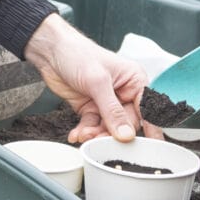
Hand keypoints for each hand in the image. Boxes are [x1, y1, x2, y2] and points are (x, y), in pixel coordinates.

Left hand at [23, 13, 145, 142]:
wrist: (50, 51)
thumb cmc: (77, 53)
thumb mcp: (97, 82)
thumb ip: (112, 110)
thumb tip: (126, 134)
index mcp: (134, 80)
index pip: (147, 109)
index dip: (150, 129)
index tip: (149, 148)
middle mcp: (123, 92)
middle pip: (127, 124)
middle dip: (113, 134)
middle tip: (102, 141)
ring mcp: (106, 102)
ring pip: (108, 128)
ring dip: (96, 134)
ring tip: (85, 135)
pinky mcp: (90, 108)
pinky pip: (92, 125)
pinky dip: (84, 131)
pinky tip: (77, 134)